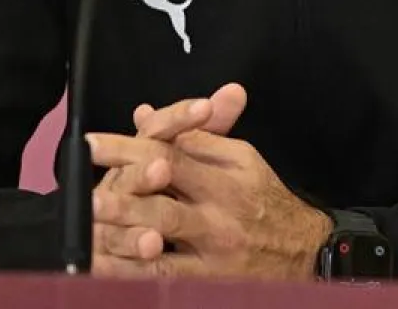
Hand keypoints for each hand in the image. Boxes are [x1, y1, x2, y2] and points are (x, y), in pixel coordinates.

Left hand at [88, 87, 331, 279]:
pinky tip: (105, 266)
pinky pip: (165, 277)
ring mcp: (214, 250)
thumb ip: (193, 139)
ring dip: (123, 232)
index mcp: (227, 174)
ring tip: (91, 227)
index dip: (131, 148)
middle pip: (164, 199)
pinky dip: (132, 272)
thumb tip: (145, 115)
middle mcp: (221, 210)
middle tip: (89, 193)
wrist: (309, 252)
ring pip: (163, 239)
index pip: (173, 154)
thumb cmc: (266, 201)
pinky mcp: (209, 281)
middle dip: (122, 194)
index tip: (92, 145)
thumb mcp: (242, 160)